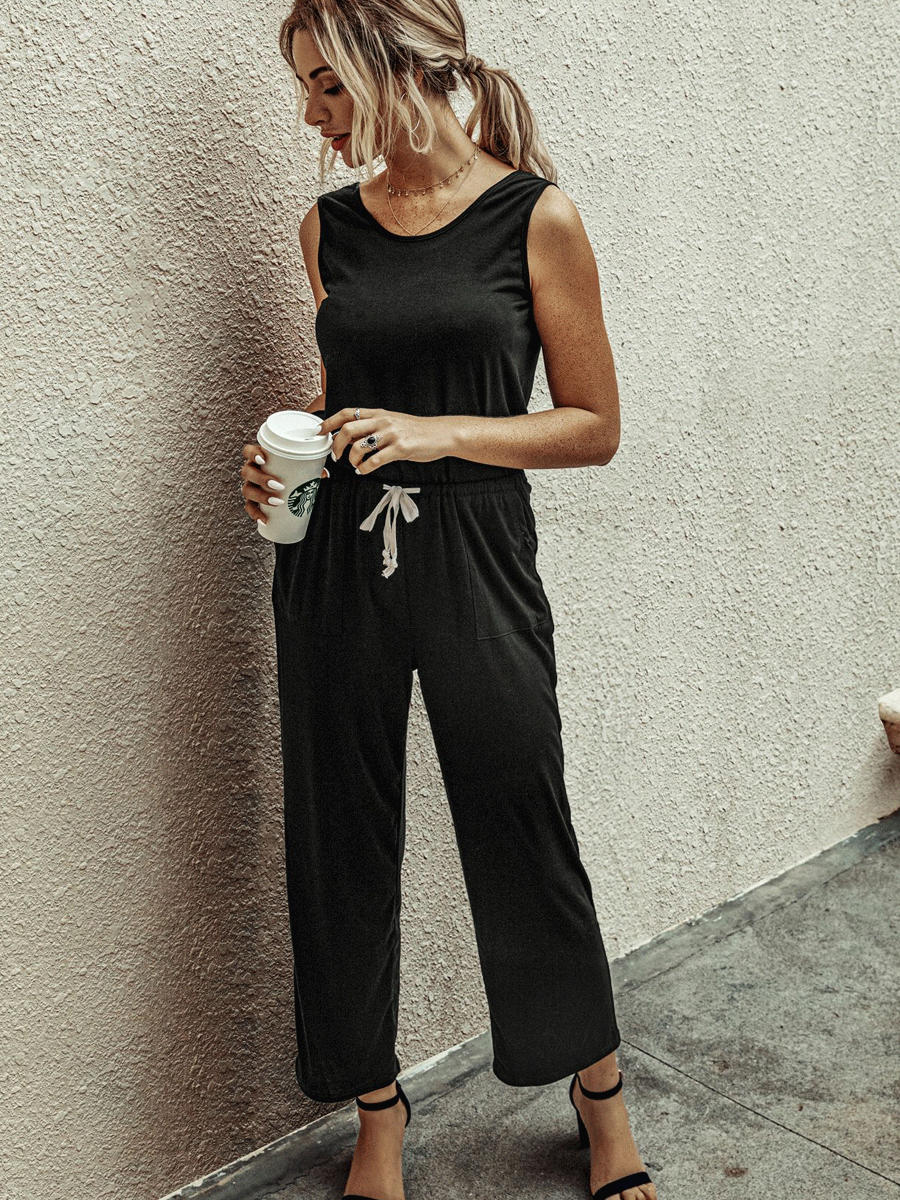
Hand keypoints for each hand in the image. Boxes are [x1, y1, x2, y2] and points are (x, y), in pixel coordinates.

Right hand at [239, 443, 327, 523]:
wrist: (287, 486)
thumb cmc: (291, 471)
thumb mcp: (299, 467)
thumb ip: (311, 467)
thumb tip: (324, 475)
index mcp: (260, 458)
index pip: (248, 451)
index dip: (252, 454)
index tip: (263, 460)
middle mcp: (251, 471)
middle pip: (247, 472)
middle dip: (261, 479)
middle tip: (279, 486)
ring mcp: (250, 485)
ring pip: (247, 490)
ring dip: (261, 497)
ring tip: (277, 502)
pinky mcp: (252, 500)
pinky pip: (249, 507)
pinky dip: (256, 514)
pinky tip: (264, 520)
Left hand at [320, 408, 455, 473]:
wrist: (441, 433)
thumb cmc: (416, 430)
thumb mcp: (393, 422)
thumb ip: (373, 427)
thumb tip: (352, 437)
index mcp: (378, 413)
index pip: (347, 413)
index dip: (330, 422)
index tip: (319, 431)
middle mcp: (382, 421)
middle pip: (347, 429)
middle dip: (336, 445)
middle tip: (336, 456)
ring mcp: (391, 435)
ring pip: (358, 446)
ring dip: (351, 459)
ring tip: (355, 465)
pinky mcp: (400, 449)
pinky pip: (374, 461)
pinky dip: (364, 468)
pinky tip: (364, 470)